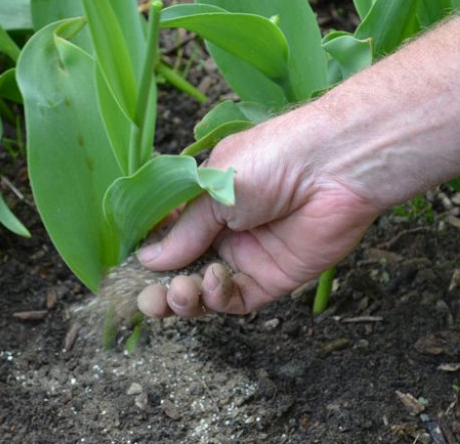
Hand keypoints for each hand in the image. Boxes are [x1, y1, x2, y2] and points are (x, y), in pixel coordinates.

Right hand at [135, 109, 383, 316]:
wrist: (333, 167)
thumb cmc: (271, 159)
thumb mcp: (213, 190)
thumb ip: (183, 230)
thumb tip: (148, 260)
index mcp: (205, 201)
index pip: (167, 235)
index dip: (147, 255)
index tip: (126, 273)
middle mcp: (223, 231)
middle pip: (182, 269)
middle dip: (160, 287)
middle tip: (147, 299)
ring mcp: (247, 256)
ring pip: (204, 291)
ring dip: (185, 297)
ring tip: (178, 292)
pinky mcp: (273, 278)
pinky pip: (236, 300)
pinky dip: (217, 297)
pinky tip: (211, 282)